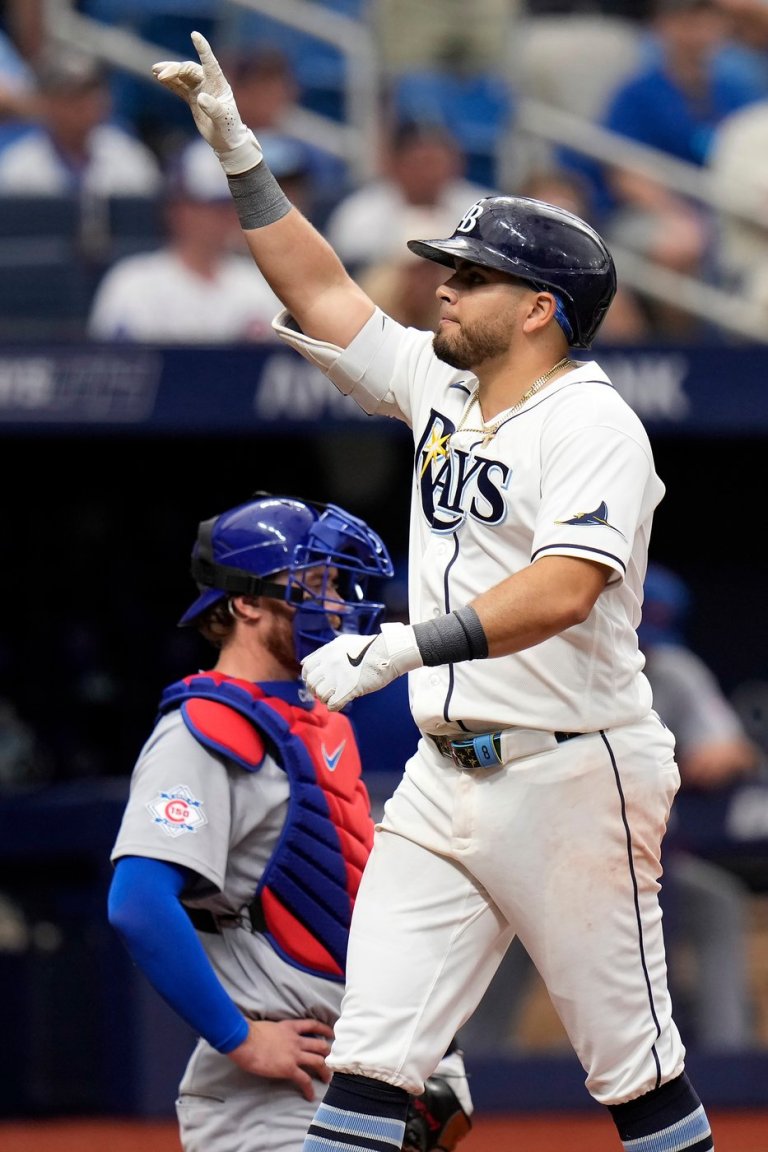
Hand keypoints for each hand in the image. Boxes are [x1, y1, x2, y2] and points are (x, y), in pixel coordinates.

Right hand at [152, 31, 262, 173]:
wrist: (227, 141)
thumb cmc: (229, 130)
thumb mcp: (223, 120)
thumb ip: (214, 109)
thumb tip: (201, 98)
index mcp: (219, 84)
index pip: (210, 63)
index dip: (203, 49)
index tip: (195, 35)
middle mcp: (209, 83)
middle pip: (189, 70)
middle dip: (175, 70)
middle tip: (161, 74)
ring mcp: (200, 90)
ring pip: (182, 76)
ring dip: (169, 72)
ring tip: (154, 71)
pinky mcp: (192, 98)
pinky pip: (179, 87)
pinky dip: (169, 82)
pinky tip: (158, 77)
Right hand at [227, 1018, 333, 1100]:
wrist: (244, 1040)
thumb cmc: (248, 1032)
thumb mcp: (267, 1026)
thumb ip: (275, 1031)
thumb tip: (272, 1035)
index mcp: (290, 1027)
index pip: (312, 1025)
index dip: (324, 1029)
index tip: (330, 1033)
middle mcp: (296, 1040)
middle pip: (320, 1045)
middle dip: (328, 1053)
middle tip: (331, 1060)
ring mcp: (294, 1054)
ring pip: (318, 1061)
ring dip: (325, 1071)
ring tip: (327, 1079)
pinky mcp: (289, 1068)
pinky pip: (304, 1080)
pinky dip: (309, 1089)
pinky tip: (310, 1096)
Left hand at [301, 622, 422, 710]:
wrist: (388, 652)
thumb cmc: (369, 648)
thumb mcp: (343, 642)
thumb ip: (324, 652)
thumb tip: (305, 662)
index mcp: (328, 652)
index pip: (307, 669)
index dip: (309, 678)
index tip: (317, 683)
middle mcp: (330, 663)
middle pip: (312, 683)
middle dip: (316, 690)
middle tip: (327, 691)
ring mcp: (338, 676)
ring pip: (320, 694)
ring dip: (326, 698)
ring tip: (335, 696)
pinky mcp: (349, 688)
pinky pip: (333, 704)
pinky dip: (335, 706)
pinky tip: (341, 702)